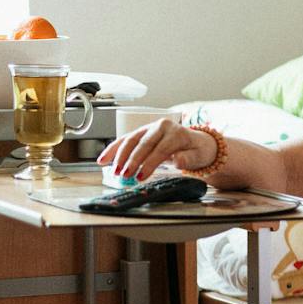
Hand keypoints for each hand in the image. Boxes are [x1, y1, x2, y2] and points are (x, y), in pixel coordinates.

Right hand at [98, 120, 217, 182]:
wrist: (198, 142)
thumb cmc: (198, 151)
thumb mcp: (199, 156)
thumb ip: (189, 159)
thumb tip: (178, 161)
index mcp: (176, 132)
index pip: (160, 149)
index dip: (149, 163)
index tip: (140, 176)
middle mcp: (161, 126)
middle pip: (143, 144)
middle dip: (131, 160)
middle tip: (124, 175)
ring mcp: (149, 128)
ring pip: (131, 140)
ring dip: (119, 156)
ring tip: (114, 171)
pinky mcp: (141, 133)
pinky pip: (125, 140)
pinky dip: (113, 149)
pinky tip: (103, 159)